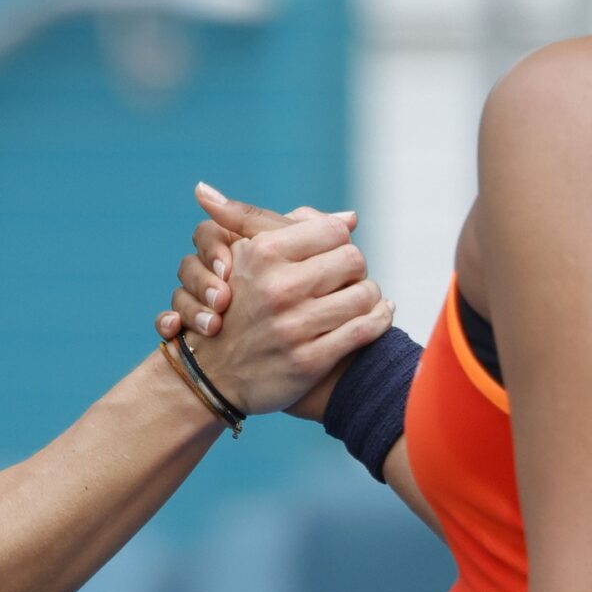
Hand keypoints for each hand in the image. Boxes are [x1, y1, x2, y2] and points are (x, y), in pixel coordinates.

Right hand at [176, 199, 395, 418]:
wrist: (212, 373)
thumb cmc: (236, 305)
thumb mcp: (245, 255)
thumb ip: (291, 228)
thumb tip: (351, 218)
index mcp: (262, 253)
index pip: (333, 230)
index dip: (339, 241)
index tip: (333, 255)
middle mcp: (278, 288)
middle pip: (354, 259)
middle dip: (355, 269)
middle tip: (347, 280)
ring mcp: (294, 326)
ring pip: (366, 294)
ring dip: (369, 296)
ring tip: (360, 300)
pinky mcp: (309, 360)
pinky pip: (365, 329)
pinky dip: (378, 320)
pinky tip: (376, 317)